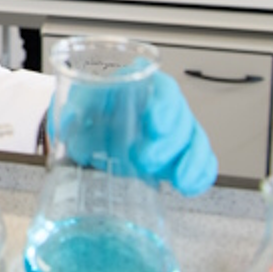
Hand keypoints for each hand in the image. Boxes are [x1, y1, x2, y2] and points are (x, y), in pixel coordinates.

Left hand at [47, 71, 217, 195]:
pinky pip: (202, 162)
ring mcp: (176, 131)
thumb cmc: (92, 110)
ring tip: (176, 179)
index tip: (156, 124)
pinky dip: (199, 175)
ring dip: (189, 161)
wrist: (92, 131)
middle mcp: (165, 106)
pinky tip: (188, 187)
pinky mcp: (181, 154)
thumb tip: (70, 117)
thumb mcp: (78, 102)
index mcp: (144, 85)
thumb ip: (75, 106)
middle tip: (145, 159)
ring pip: (196, 141)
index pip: (164, 89)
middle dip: (168, 142)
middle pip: (181, 118)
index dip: (165, 106)